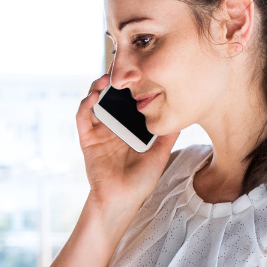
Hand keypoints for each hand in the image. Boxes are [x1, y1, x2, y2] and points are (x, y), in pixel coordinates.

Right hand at [77, 74, 178, 214]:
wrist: (121, 200)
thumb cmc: (140, 181)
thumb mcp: (160, 154)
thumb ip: (168, 134)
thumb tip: (183, 115)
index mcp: (130, 127)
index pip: (129, 100)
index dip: (132, 85)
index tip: (140, 70)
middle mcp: (114, 126)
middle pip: (111, 96)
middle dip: (114, 80)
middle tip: (121, 66)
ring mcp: (99, 131)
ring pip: (94, 102)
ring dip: (97, 87)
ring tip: (107, 78)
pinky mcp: (87, 139)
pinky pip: (82, 118)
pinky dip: (85, 105)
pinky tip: (94, 97)